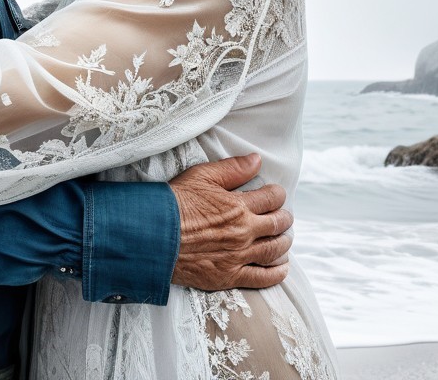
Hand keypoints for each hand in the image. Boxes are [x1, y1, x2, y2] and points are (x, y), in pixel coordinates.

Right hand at [169, 153, 293, 289]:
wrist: (153, 236)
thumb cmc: (174, 203)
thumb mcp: (201, 176)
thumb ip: (232, 169)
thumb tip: (257, 160)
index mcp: (239, 206)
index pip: (272, 198)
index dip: (277, 194)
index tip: (275, 194)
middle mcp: (244, 232)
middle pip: (278, 224)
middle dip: (284, 217)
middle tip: (283, 216)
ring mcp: (239, 256)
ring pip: (275, 250)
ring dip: (284, 242)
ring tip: (284, 238)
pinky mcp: (230, 276)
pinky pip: (263, 278)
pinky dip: (277, 272)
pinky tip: (281, 266)